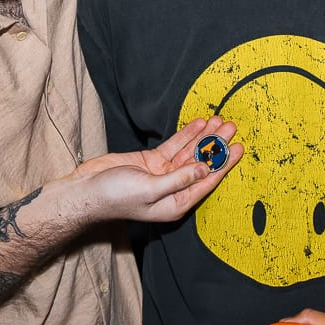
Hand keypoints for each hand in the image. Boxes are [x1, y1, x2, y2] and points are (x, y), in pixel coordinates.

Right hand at [66, 116, 241, 224]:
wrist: (86, 190)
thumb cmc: (115, 197)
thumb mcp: (150, 189)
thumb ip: (179, 179)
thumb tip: (204, 169)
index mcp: (176, 203)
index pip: (206, 181)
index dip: (223, 164)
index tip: (237, 148)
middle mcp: (173, 189)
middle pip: (201, 165)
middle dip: (216, 146)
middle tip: (231, 128)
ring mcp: (163, 174)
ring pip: (189, 153)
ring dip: (203, 138)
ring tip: (219, 121)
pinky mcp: (151, 162)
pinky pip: (174, 147)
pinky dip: (185, 135)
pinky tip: (198, 124)